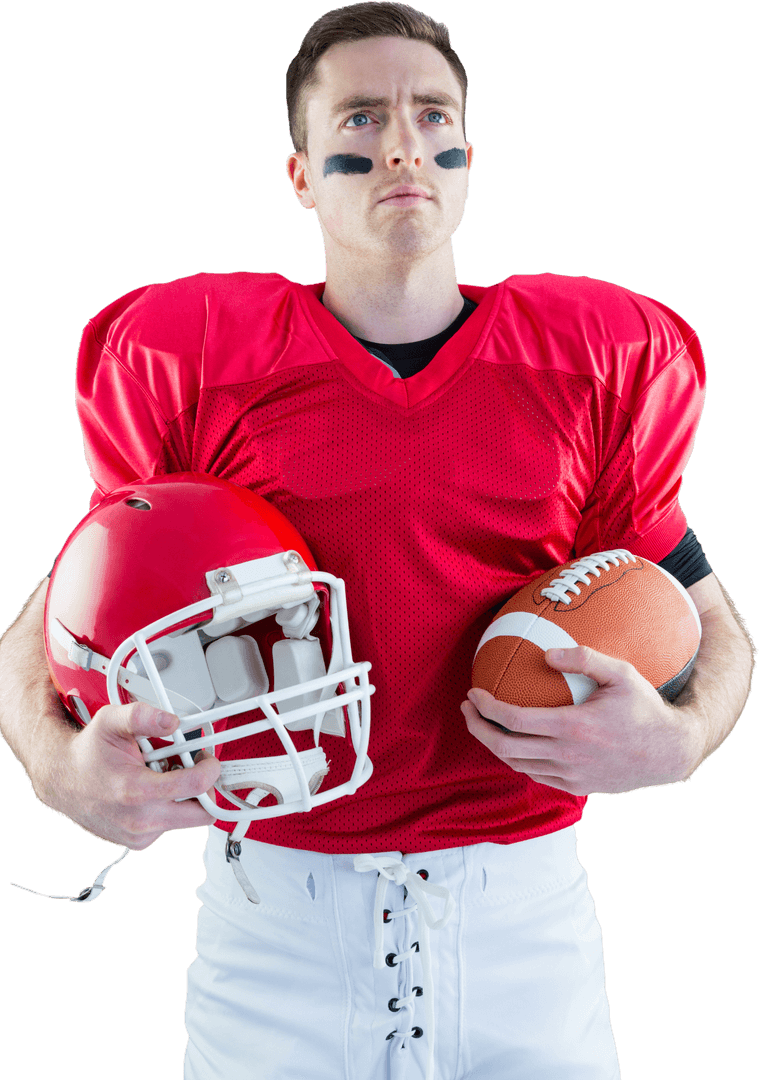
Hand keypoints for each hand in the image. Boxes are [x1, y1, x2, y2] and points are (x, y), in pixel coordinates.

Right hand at [37, 702, 221, 848]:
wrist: (62, 780)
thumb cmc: (88, 754)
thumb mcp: (111, 722)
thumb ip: (142, 716)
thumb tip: (170, 720)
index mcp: (136, 791)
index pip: (196, 787)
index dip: (211, 769)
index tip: (208, 759)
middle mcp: (140, 820)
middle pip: (202, 814)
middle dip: (205, 789)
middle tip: (192, 767)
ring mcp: (139, 835)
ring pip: (187, 819)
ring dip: (185, 796)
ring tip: (162, 774)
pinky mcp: (139, 842)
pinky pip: (171, 825)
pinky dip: (170, 806)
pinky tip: (153, 789)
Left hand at [461, 646, 702, 795]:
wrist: (670, 753)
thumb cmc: (645, 707)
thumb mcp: (621, 673)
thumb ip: (584, 658)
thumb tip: (547, 652)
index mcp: (573, 727)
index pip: (515, 720)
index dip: (487, 708)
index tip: (473, 693)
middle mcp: (568, 756)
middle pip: (505, 747)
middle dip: (477, 728)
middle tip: (467, 709)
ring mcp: (572, 776)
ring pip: (517, 764)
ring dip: (493, 745)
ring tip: (482, 723)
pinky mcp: (578, 788)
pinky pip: (536, 775)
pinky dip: (518, 760)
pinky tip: (513, 742)